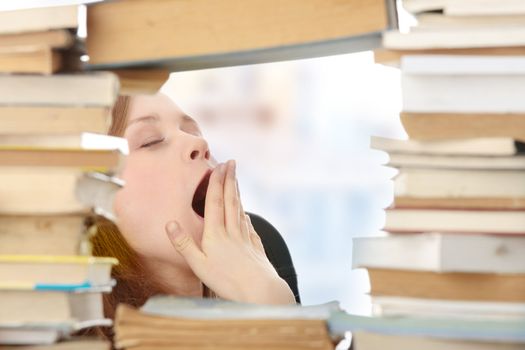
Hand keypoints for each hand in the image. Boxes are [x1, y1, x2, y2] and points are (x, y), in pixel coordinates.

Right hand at [165, 160, 294, 303]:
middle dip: (230, 180)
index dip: (216, 183)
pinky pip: (248, 225)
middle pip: (231, 200)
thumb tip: (170, 224)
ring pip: (240, 210)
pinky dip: (244, 215)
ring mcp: (245, 238)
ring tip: (235, 180)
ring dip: (237, 193)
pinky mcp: (254, 247)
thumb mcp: (199, 265)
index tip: (218, 166)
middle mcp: (232, 231)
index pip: (215, 202)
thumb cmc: (226, 281)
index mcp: (216, 233)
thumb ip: (184, 244)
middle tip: (231, 163)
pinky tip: (244, 213)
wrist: (260, 290)